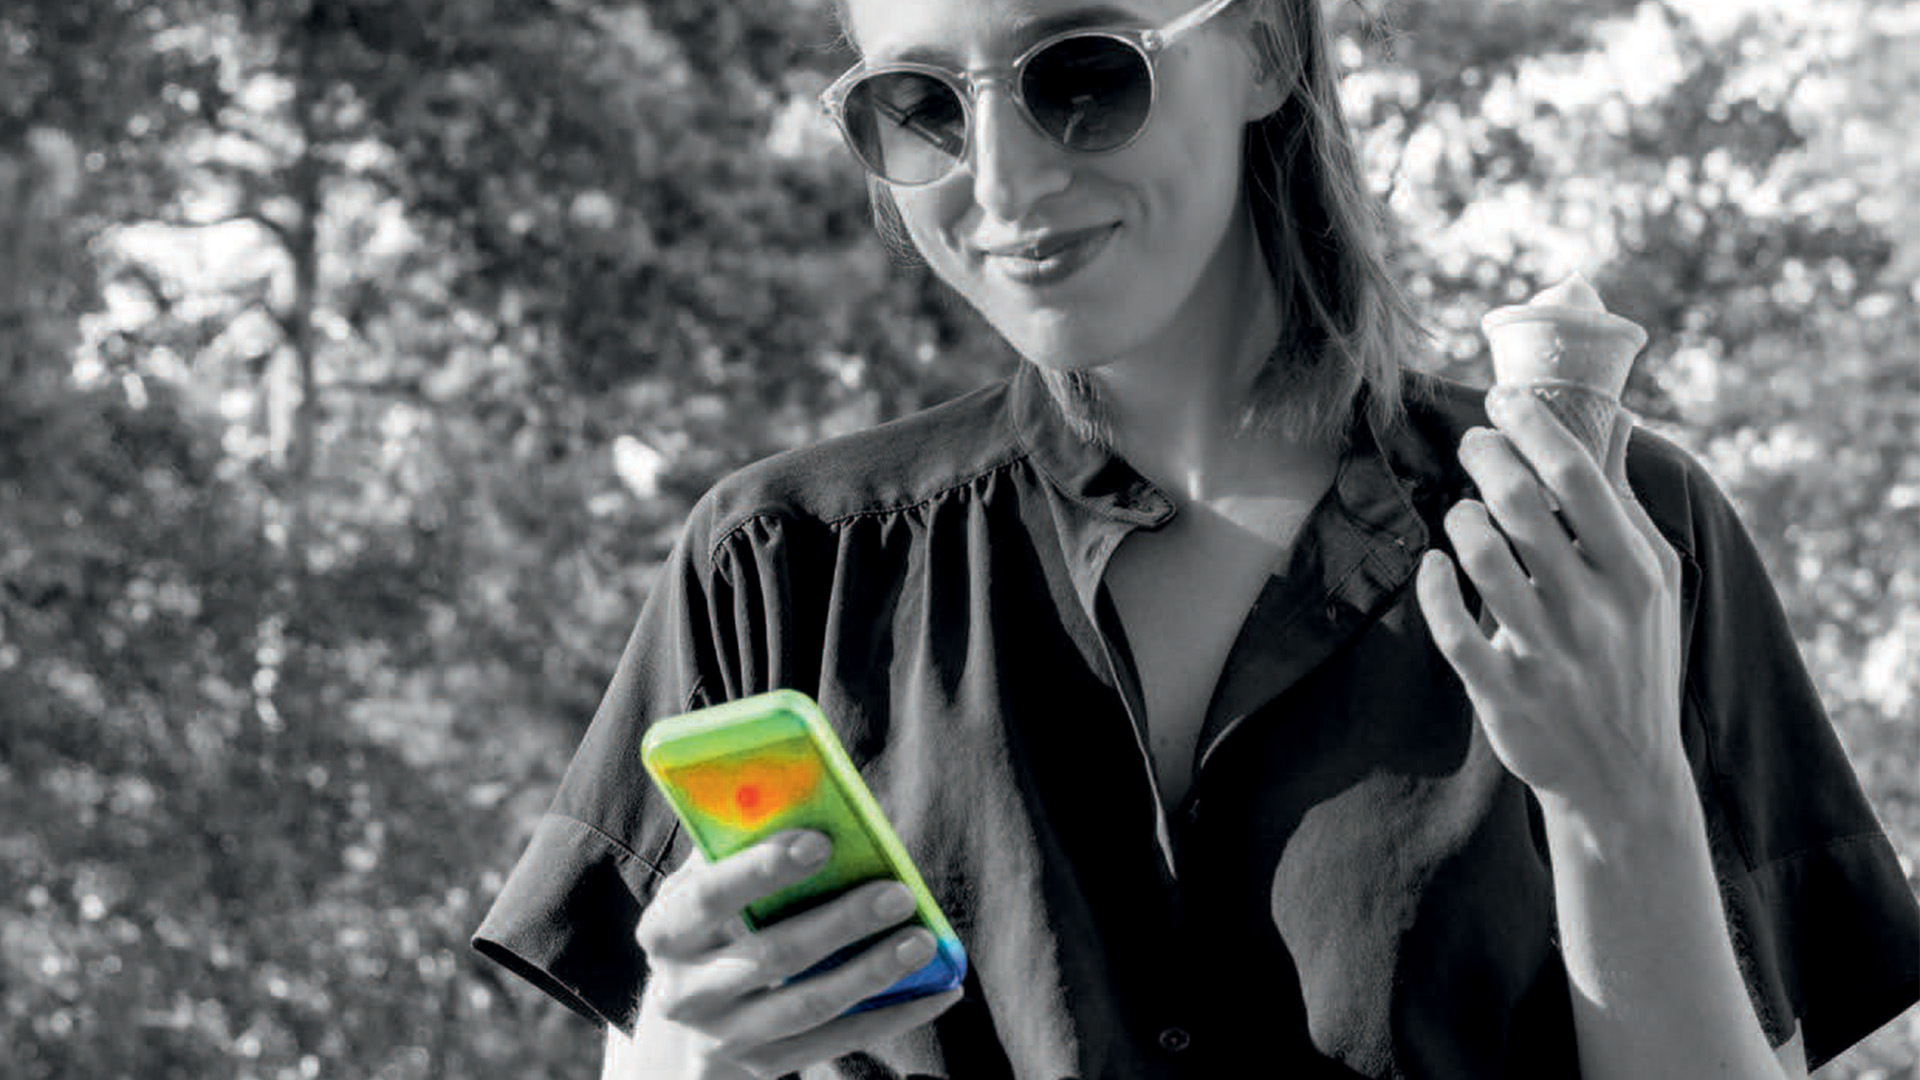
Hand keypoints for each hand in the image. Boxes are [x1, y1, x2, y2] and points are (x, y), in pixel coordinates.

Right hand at [615, 830, 962, 1079]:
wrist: (686, 1029)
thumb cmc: (712, 930)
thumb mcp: (704, 892)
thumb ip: (739, 848)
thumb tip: (806, 796)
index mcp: (665, 931)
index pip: (708, 897)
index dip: (761, 869)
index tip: (821, 842)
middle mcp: (683, 992)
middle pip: (771, 956)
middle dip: (840, 922)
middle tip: (899, 893)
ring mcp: (722, 1037)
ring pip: (806, 1005)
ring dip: (871, 973)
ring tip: (923, 942)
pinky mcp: (761, 1068)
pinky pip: (834, 1043)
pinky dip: (889, 1017)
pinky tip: (936, 992)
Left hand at [1414, 395, 1687, 824]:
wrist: (1627, 777)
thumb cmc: (1636, 660)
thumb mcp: (1652, 584)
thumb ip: (1623, 507)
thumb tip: (1610, 420)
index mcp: (1635, 572)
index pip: (1578, 476)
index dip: (1531, 426)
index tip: (1503, 400)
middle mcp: (1594, 609)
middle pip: (1521, 505)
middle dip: (1485, 457)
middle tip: (1471, 443)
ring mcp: (1549, 654)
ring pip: (1482, 558)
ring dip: (1461, 520)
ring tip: (1463, 512)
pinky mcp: (1505, 694)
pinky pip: (1454, 629)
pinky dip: (1435, 587)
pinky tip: (1432, 565)